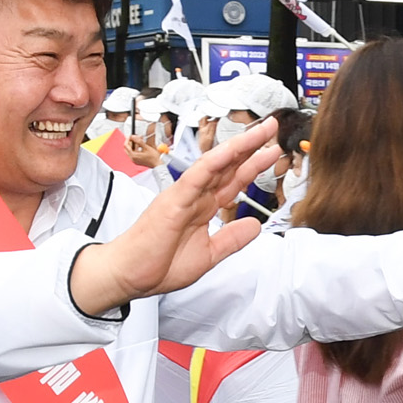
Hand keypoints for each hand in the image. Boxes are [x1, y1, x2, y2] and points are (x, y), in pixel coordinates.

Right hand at [66, 130, 285, 315]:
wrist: (130, 276)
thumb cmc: (159, 264)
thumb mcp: (209, 255)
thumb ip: (231, 239)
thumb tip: (255, 225)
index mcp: (203, 207)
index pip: (233, 180)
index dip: (253, 165)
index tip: (272, 152)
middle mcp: (195, 196)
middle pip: (228, 166)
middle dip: (251, 146)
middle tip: (272, 127)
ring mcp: (184, 195)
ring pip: (216, 164)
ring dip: (239, 146)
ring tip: (261, 131)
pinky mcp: (173, 200)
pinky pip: (197, 176)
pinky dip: (215, 161)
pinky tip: (232, 149)